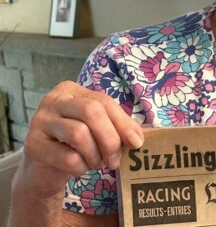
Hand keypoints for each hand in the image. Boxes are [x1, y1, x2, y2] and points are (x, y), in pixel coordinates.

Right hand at [16, 80, 143, 198]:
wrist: (44, 169)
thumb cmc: (76, 145)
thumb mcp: (98, 129)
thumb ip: (117, 127)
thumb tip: (137, 138)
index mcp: (71, 90)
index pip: (103, 101)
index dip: (123, 123)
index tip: (136, 142)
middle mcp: (53, 100)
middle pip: (91, 112)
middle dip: (110, 139)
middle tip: (115, 160)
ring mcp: (40, 121)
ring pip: (79, 134)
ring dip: (95, 155)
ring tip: (96, 163)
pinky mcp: (33, 145)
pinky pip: (68, 157)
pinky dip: (81, 167)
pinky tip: (80, 168)